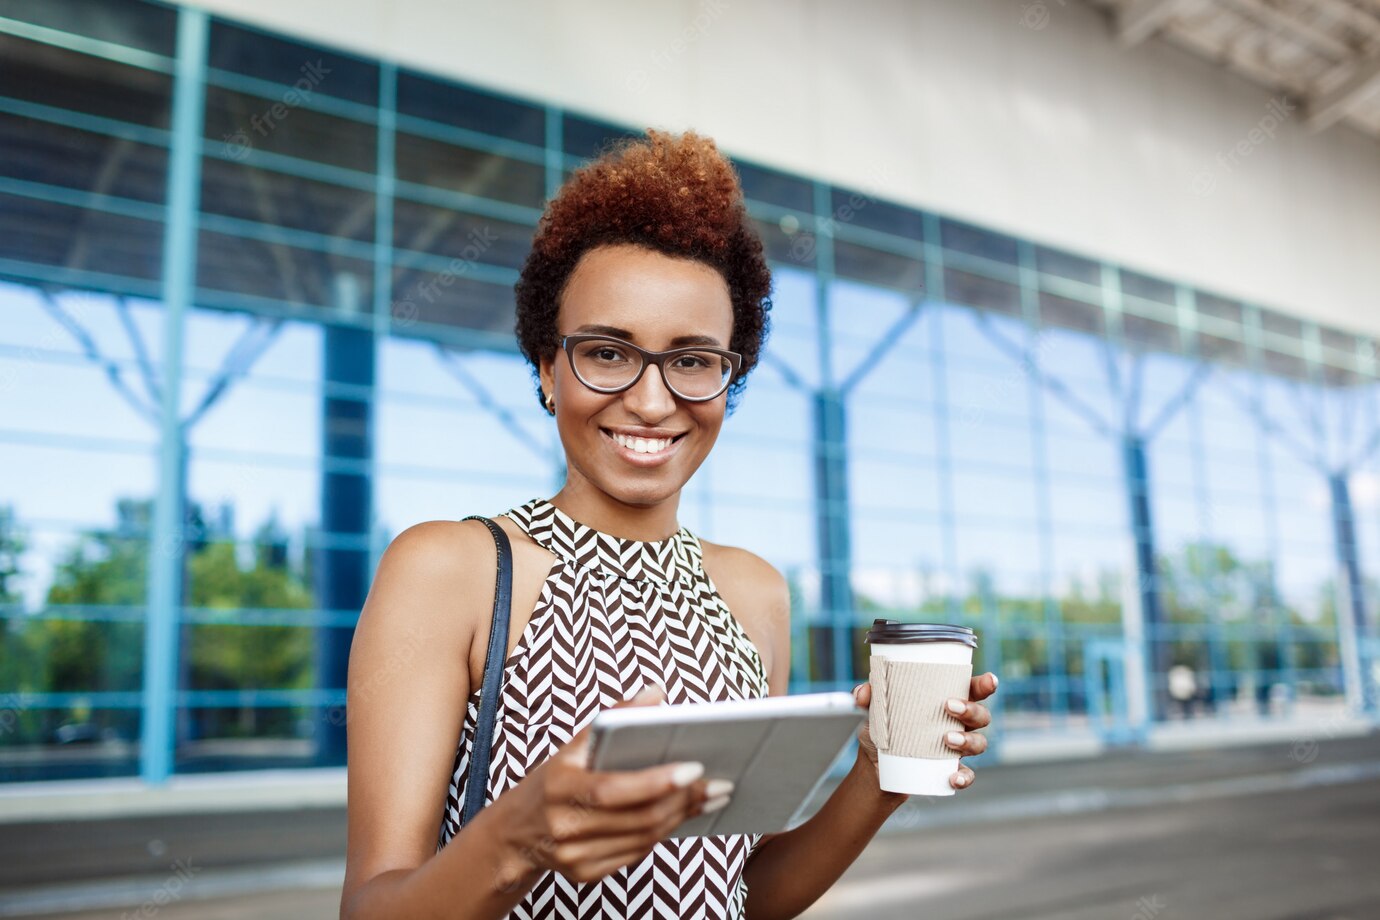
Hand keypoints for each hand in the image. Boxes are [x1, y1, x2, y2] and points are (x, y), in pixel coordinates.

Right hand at [493, 684, 721, 889]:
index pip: (614, 789)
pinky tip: (683, 815)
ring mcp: (576, 856)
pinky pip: (637, 854)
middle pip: (639, 818)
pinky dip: (664, 833)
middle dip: (685, 800)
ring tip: (712, 797)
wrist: (517, 832)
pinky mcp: (587, 874)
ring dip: (683, 817)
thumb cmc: (554, 779)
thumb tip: (657, 691)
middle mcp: (566, 827)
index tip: (696, 767)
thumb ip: (616, 714)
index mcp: (561, 788)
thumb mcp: (574, 745)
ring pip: (645, 839)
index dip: (657, 782)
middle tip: (720, 783)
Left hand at [852, 671, 997, 790]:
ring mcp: (957, 749)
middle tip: (949, 707)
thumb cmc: (883, 730)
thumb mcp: (873, 712)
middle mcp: (959, 724)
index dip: (984, 684)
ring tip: (946, 739)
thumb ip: (867, 698)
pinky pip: (967, 775)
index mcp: (947, 702)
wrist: (875, 768)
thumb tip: (863, 691)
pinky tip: (952, 776)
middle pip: (981, 715)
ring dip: (968, 740)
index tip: (988, 681)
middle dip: (972, 710)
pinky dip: (964, 776)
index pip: (973, 690)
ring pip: (979, 743)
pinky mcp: (950, 771)